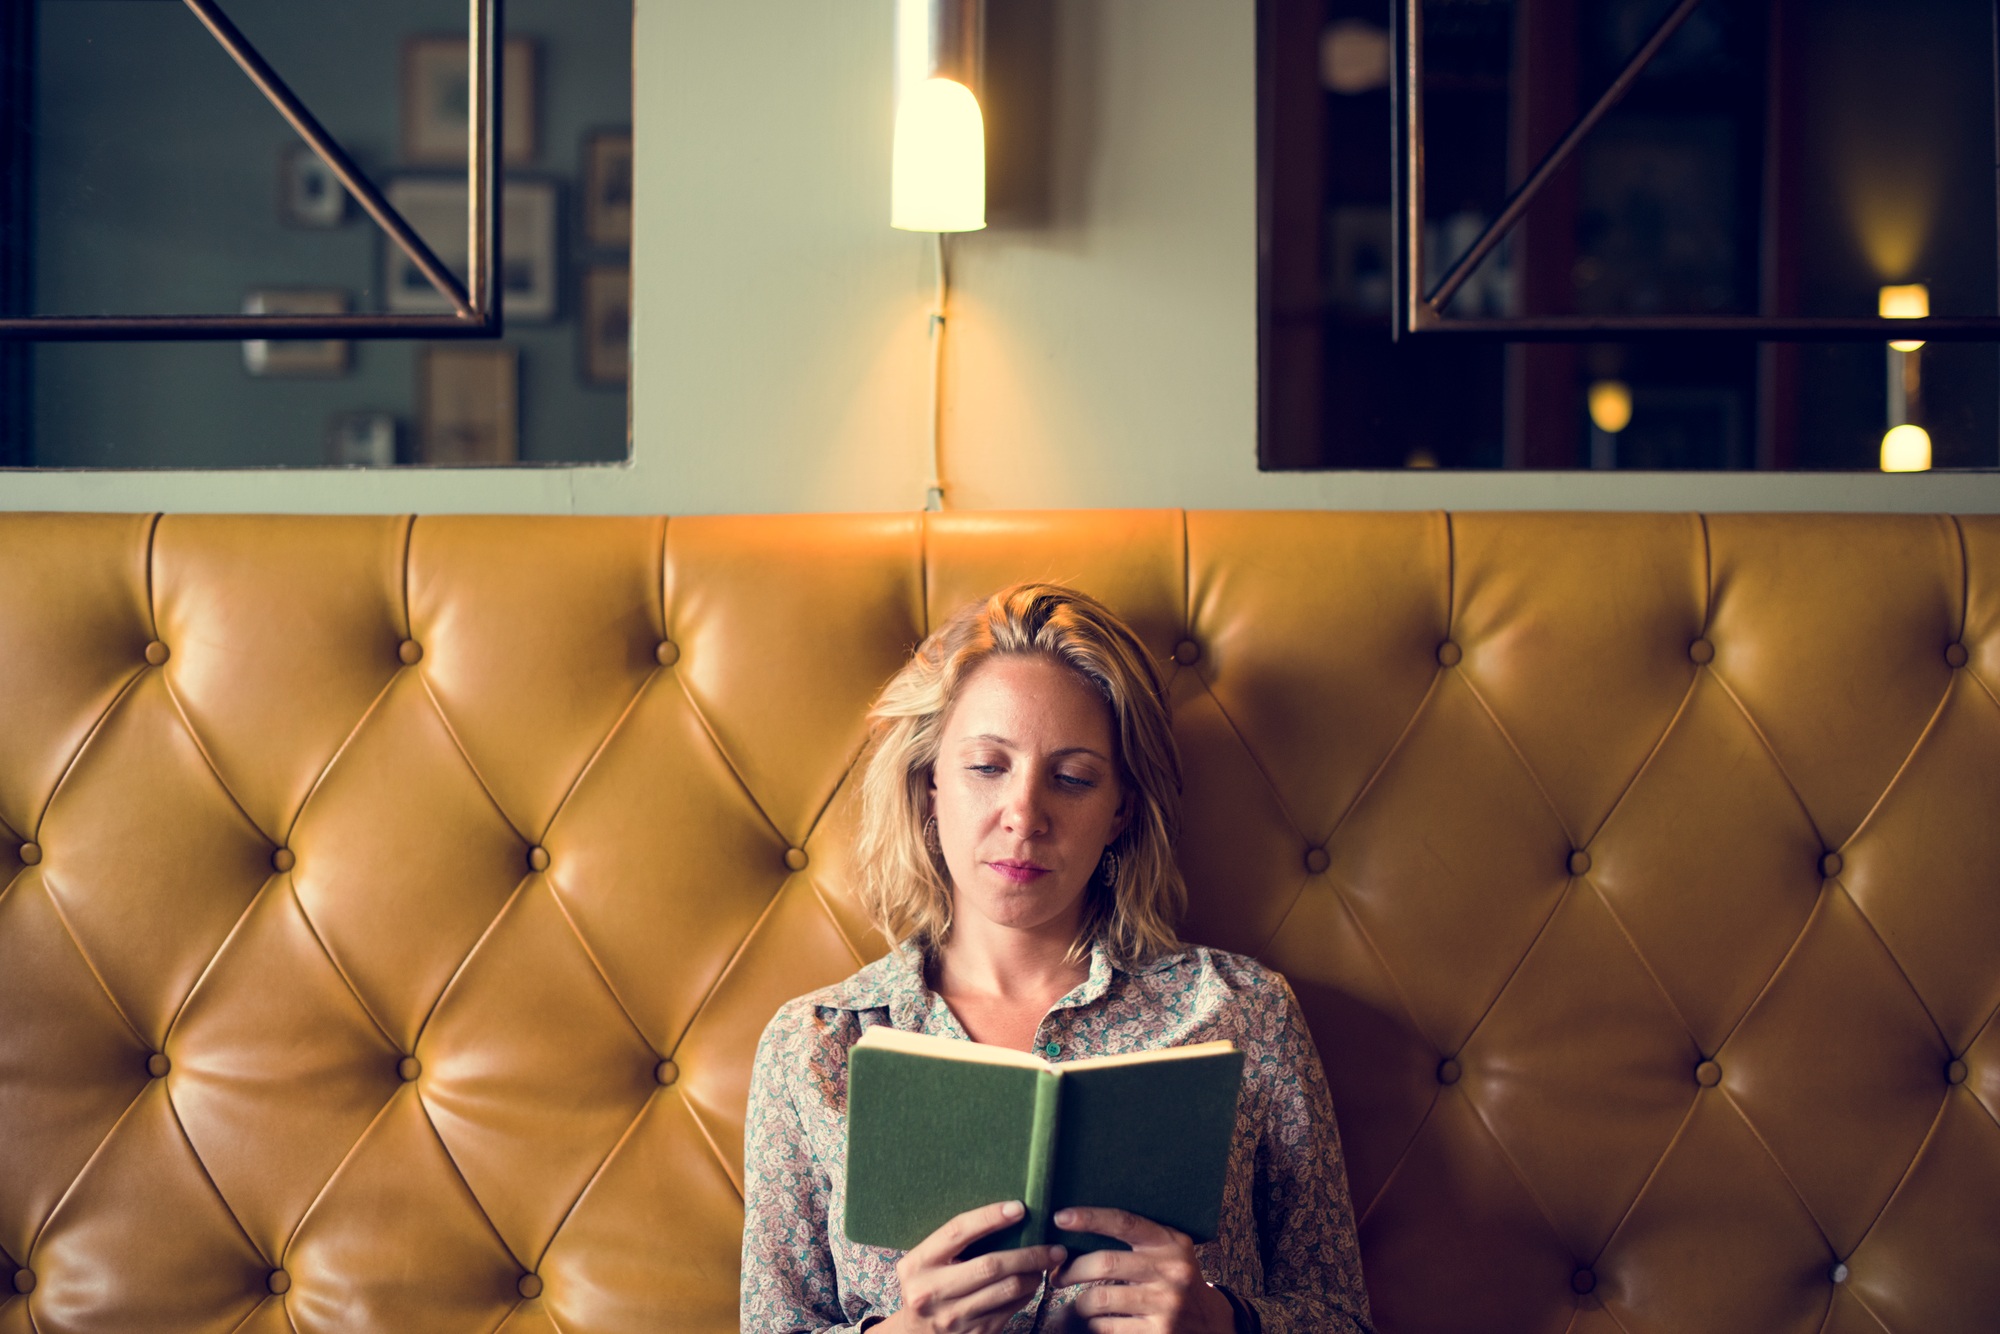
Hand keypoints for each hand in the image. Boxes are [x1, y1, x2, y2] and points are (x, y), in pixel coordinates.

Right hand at [879, 1200, 1066, 1333]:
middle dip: (1029, 1254)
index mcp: (917, 1264)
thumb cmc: (926, 1285)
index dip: (989, 1217)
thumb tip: (1004, 1214)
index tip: (1019, 1208)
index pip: (957, 1232)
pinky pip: (1010, 1309)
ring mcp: (953, 1318)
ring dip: (1034, 1274)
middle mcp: (931, 1292)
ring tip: (1047, 1263)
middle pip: (990, 1265)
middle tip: (1055, 1247)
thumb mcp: (925, 1262)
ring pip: (1007, 1289)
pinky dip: (1027, 1293)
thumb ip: (952, 1244)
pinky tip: (1032, 1283)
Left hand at [1048, 1208, 1235, 1332]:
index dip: (1090, 1218)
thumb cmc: (1177, 1280)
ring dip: (1079, 1303)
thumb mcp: (1171, 1251)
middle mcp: (1170, 1271)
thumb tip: (1081, 1225)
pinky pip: (1106, 1327)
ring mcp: (1165, 1305)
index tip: (1060, 1218)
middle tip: (1057, 1276)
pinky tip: (1099, 1321)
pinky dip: (1095, 1324)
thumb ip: (1140, 1238)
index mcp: (1170, 1243)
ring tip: (1080, 1303)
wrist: (1211, 1324)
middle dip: (1071, 1270)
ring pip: (1099, 1299)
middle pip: (1104, 1263)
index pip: (1124, 1222)